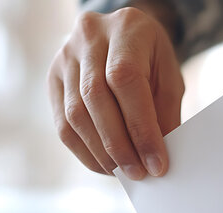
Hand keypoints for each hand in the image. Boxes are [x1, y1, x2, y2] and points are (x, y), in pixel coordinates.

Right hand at [47, 7, 183, 179]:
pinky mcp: (53, 78)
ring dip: (101, 153)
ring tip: (124, 173)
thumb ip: (165, 112)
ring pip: (76, 114)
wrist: (123, 34)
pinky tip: (105, 166)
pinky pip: (63, 123)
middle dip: (119, 145)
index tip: (156, 163)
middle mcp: (89, 36)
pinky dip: (85, 151)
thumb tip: (155, 156)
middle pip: (96, 99)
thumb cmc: (152, 58)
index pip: (126, 80)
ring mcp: (65, 57)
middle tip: (139, 174)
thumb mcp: (169, 75)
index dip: (140, 127)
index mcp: (126, 28)